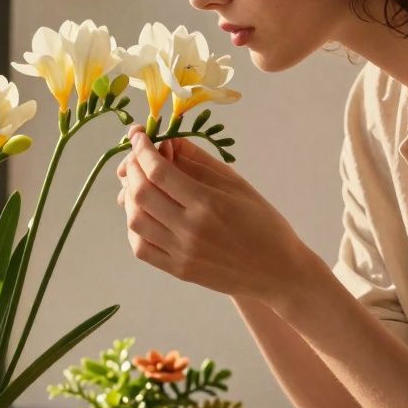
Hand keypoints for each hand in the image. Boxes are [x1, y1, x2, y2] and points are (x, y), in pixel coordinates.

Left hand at [116, 124, 315, 303]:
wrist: (278, 272)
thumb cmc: (263, 223)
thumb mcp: (237, 185)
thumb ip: (198, 161)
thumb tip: (167, 140)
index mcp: (209, 203)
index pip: (159, 171)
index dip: (142, 150)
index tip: (139, 135)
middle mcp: (191, 229)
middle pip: (141, 193)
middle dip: (132, 168)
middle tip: (136, 157)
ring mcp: (182, 253)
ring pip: (135, 220)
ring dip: (129, 196)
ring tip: (138, 184)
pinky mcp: (178, 270)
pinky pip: (141, 247)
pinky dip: (134, 226)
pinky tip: (142, 212)